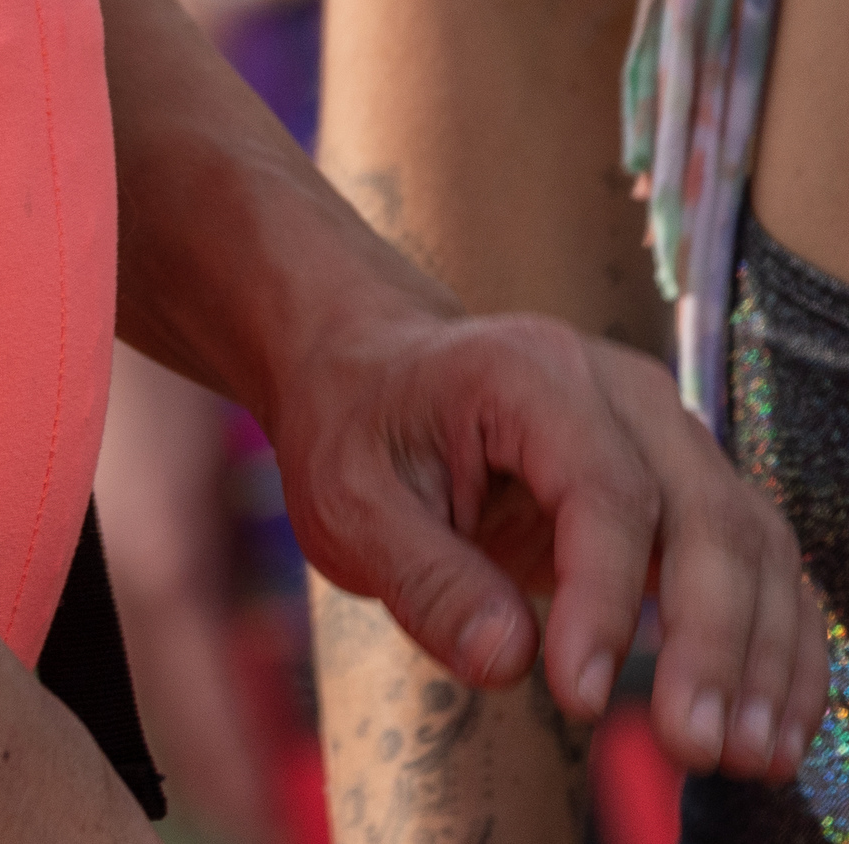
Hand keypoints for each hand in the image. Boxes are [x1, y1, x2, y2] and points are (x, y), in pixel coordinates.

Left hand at [269, 304, 825, 782]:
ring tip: (747, 752)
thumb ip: (425, 577)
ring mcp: (663, 431)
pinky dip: (773, 642)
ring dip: (762, 654)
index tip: (578, 694)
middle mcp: (619, 391)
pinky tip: (769, 720)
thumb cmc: (354, 428)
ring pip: (750, 542)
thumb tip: (508, 661)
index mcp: (527, 373)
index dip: (606, 601)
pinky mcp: (682, 481)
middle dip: (713, 643)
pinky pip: (752, 560)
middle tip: (695, 745)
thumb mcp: (349, 500)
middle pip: (705, 517)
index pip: (604, 492)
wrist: (367, 369)